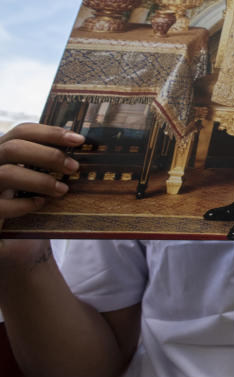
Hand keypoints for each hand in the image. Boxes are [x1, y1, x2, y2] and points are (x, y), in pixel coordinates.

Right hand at [0, 124, 81, 265]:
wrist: (13, 244)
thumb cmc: (30, 206)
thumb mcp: (39, 180)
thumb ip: (50, 163)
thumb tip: (84, 147)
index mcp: (3, 154)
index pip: (22, 132)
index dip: (50, 132)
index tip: (79, 140)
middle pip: (13, 148)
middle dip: (48, 155)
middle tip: (74, 168)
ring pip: (6, 173)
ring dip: (41, 180)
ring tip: (63, 190)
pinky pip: (1, 204)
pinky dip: (25, 204)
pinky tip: (42, 204)